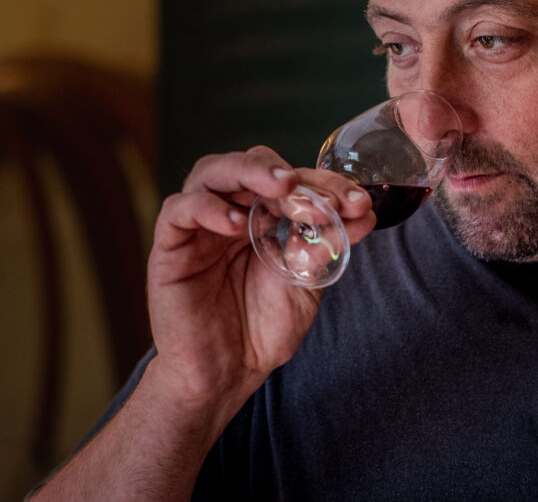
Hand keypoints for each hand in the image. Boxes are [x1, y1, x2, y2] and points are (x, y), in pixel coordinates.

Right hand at [145, 146, 374, 411]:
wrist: (228, 374)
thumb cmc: (264, 328)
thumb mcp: (307, 283)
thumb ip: (328, 246)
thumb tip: (366, 212)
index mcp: (264, 216)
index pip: (291, 180)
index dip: (324, 183)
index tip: (356, 202)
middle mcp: (231, 212)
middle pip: (249, 164)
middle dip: (284, 171)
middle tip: (311, 190)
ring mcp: (199, 227)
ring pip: (211, 171)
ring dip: (249, 172)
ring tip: (280, 189)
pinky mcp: (170, 247)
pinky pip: (178, 210)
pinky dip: (208, 208)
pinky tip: (236, 224)